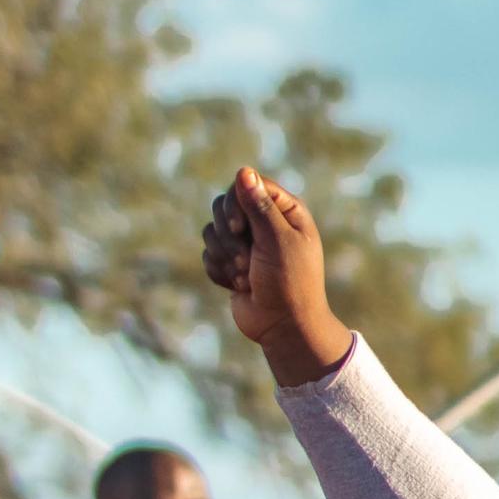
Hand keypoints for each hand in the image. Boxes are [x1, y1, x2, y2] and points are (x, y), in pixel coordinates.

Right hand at [201, 167, 352, 388]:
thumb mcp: (278, 241)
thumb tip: (243, 171)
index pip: (247, 184)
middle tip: (246, 262)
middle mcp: (264, 223)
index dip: (236, 202)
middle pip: (224, 205)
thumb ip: (259, 206)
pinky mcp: (230, 263)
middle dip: (229, 237)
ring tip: (244, 278)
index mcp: (284, 211)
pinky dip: (219, 271)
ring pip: (212, 231)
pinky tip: (238, 287)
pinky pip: (208, 254)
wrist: (284, 327)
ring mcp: (246, 243)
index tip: (237, 227)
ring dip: (224, 257)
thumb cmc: (289, 283)